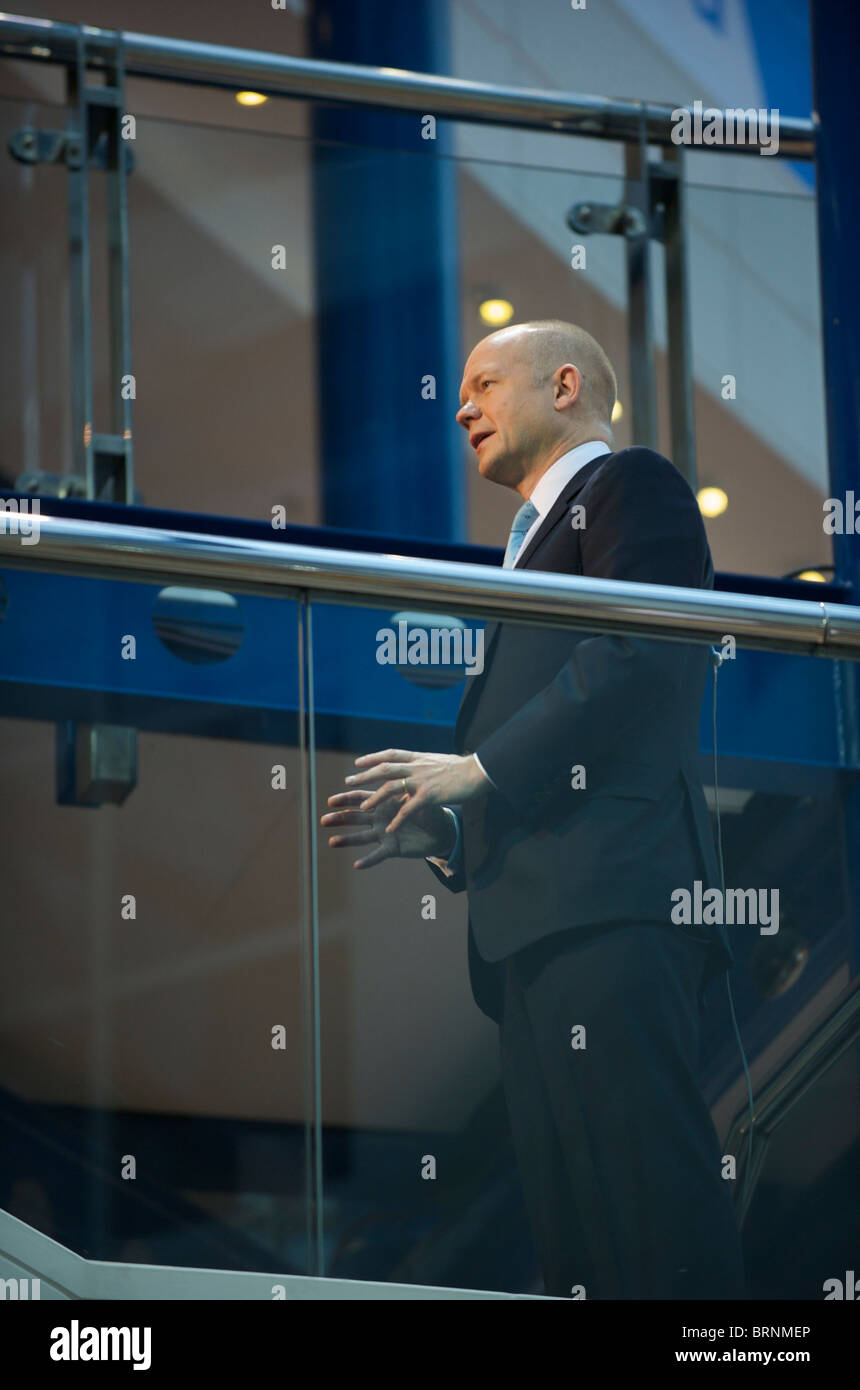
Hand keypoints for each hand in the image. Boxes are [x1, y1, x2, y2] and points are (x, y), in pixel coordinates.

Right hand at [321, 789, 454, 869]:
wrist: (441, 830)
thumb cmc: (428, 810)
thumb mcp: (417, 798)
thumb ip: (408, 793)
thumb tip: (403, 785)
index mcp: (383, 803)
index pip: (361, 799)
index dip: (346, 799)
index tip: (330, 801)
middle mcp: (379, 819)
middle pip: (355, 817)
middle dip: (340, 818)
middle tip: (324, 820)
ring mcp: (383, 834)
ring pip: (361, 837)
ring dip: (346, 840)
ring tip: (331, 842)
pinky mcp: (392, 848)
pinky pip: (378, 855)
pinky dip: (368, 860)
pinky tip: (357, 865)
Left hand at [344, 748, 488, 835]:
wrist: (479, 771)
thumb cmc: (463, 768)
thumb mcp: (439, 761)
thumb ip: (425, 765)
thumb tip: (419, 765)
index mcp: (419, 757)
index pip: (390, 754)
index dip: (373, 758)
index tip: (358, 762)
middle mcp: (416, 767)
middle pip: (384, 769)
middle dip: (364, 776)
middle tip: (348, 782)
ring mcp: (421, 780)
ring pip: (391, 788)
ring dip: (375, 798)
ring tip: (363, 808)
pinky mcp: (429, 795)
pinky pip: (409, 809)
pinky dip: (398, 819)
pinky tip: (390, 829)